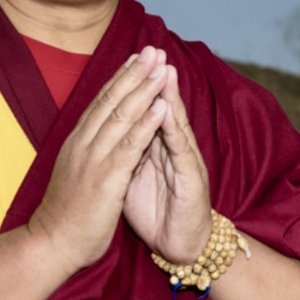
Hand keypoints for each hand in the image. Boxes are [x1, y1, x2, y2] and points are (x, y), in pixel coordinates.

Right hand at [28, 47, 168, 272]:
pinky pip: (130, 145)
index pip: (100, 102)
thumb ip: (87, 153)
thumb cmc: (66, 215)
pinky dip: (147, 123)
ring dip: (145, 89)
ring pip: (122, 116)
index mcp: (77, 143)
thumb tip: (97, 136)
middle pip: (112, 100)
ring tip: (162, 67)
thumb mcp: (75, 175)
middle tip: (154, 49)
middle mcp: (83, 144)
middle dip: (135, 73)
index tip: (137, 57)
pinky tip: (161, 106)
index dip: (120, 78)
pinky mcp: (106, 179)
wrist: (51, 246)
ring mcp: (94, 160)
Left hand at [123, 63, 212, 263]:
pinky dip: (174, 130)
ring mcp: (185, 163)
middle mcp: (173, 150)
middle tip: (150, 50)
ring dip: (170, 95)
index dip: (138, 86)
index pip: (146, 111)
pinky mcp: (192, 181)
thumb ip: (125, 152)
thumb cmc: (156, 213)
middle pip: (163, 108)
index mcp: (155, 148)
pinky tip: (167, 111)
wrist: (179, 249)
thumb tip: (107, 132)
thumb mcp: (132, 178)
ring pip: (175, 123)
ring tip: (163, 69)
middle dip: (155, 79)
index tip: (129, 57)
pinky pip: (181, 152)